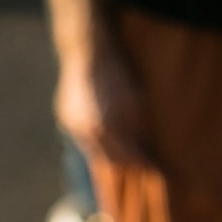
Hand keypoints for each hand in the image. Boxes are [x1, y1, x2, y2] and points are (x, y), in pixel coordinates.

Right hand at [57, 28, 148, 170]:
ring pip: (93, 151)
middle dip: (126, 166)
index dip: (143, 163)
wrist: (87, 52)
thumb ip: (140, 130)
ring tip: (125, 159)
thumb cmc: (118, 74)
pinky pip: (82, 138)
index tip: (157, 169)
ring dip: (110, 157)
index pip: (128, 157)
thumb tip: (147, 151)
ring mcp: (71, 126)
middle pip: (109, 160)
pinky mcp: (64, 118)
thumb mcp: (136, 102)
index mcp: (105, 129)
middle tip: (142, 167)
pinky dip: (96, 143)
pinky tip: (106, 142)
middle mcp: (85, 132)